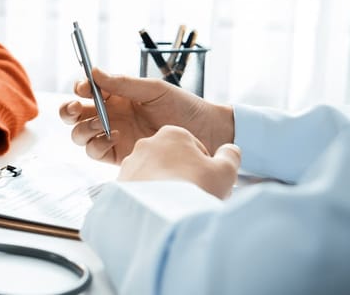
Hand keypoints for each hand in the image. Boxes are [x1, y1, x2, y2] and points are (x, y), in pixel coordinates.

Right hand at [59, 68, 233, 163]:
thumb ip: (123, 83)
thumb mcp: (153, 89)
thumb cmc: (183, 106)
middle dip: (68, 110)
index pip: (87, 91)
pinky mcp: (117, 156)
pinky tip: (115, 137)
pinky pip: (94, 152)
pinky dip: (97, 144)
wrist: (205, 134)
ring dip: (82, 128)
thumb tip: (93, 72)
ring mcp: (112, 136)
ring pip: (79, 134)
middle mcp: (110, 115)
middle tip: (76, 108)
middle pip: (74, 115)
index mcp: (116, 96)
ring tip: (101, 124)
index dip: (80, 88)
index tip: (83, 88)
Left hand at [118, 126, 240, 198]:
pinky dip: (148, 198)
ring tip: (175, 204)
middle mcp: (146, 144)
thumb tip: (230, 150)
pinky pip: (138, 189)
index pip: (192, 147)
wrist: (162, 215)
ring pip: (152, 174)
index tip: (206, 181)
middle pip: (170, 159)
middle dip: (181, 174)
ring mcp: (129, 164)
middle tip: (192, 194)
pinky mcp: (119, 184)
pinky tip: (159, 209)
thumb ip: (230, 156)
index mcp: (172, 134)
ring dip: (163, 185)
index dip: (204, 166)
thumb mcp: (225, 171)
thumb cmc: (195, 189)